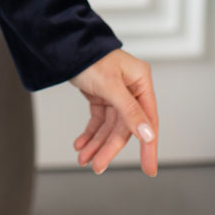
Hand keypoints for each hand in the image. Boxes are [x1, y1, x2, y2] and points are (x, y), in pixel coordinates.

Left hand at [69, 48, 158, 176]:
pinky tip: (81, 145)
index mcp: (140, 81)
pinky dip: (90, 133)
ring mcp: (116, 93)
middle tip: (98, 166)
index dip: (148, 147)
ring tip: (84, 158)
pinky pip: (98, 120)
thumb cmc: (89, 56)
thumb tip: (148, 134)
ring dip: (96, 143)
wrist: (64, 44)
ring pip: (109, 126)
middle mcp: (131, 88)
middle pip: (124, 127)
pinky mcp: (101, 96)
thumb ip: (129, 110)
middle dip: (108, 147)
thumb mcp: (110, 84)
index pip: (148, 120)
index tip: (149, 169)